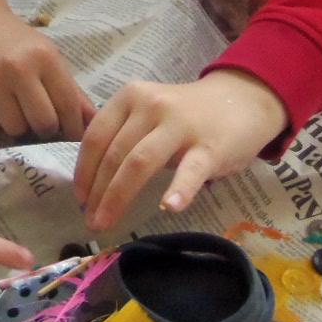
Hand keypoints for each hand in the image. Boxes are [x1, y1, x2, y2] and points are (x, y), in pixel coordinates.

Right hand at [0, 8, 93, 140]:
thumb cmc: (16, 42)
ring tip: (13, 107)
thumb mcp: (48, 56)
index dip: (74, 126)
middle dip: (45, 128)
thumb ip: (71, 91)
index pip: (68, 105)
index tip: (71, 134)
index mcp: (44, 57)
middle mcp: (17, 68)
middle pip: (43, 123)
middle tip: (40, 121)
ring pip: (15, 129)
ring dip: (18, 125)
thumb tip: (94, 122)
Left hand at [73, 71, 288, 233]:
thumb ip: (123, 134)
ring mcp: (180, 125)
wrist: (242, 100)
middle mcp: (150, 105)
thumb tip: (92, 180)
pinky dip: (179, 189)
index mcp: (130, 97)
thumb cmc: (187, 115)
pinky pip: (191, 170)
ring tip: (108, 224)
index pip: (96, 136)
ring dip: (118, 197)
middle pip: (114, 154)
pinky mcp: (210, 146)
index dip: (83, 171)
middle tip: (91, 222)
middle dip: (98, 192)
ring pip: (139, 162)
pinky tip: (169, 208)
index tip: (79, 199)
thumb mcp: (148, 112)